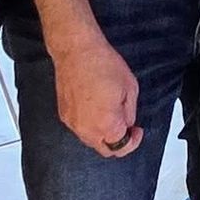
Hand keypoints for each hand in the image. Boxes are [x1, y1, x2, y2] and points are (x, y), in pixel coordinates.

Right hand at [52, 30, 143, 157]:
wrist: (77, 50)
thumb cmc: (102, 64)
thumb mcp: (130, 89)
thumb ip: (130, 113)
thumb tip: (127, 124)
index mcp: (106, 124)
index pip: (120, 148)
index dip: (132, 142)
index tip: (136, 131)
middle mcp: (86, 128)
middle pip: (104, 149)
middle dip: (117, 141)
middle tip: (126, 126)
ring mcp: (72, 123)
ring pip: (90, 140)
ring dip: (103, 134)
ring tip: (111, 114)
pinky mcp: (64, 114)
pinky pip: (79, 128)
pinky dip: (90, 125)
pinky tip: (96, 108)